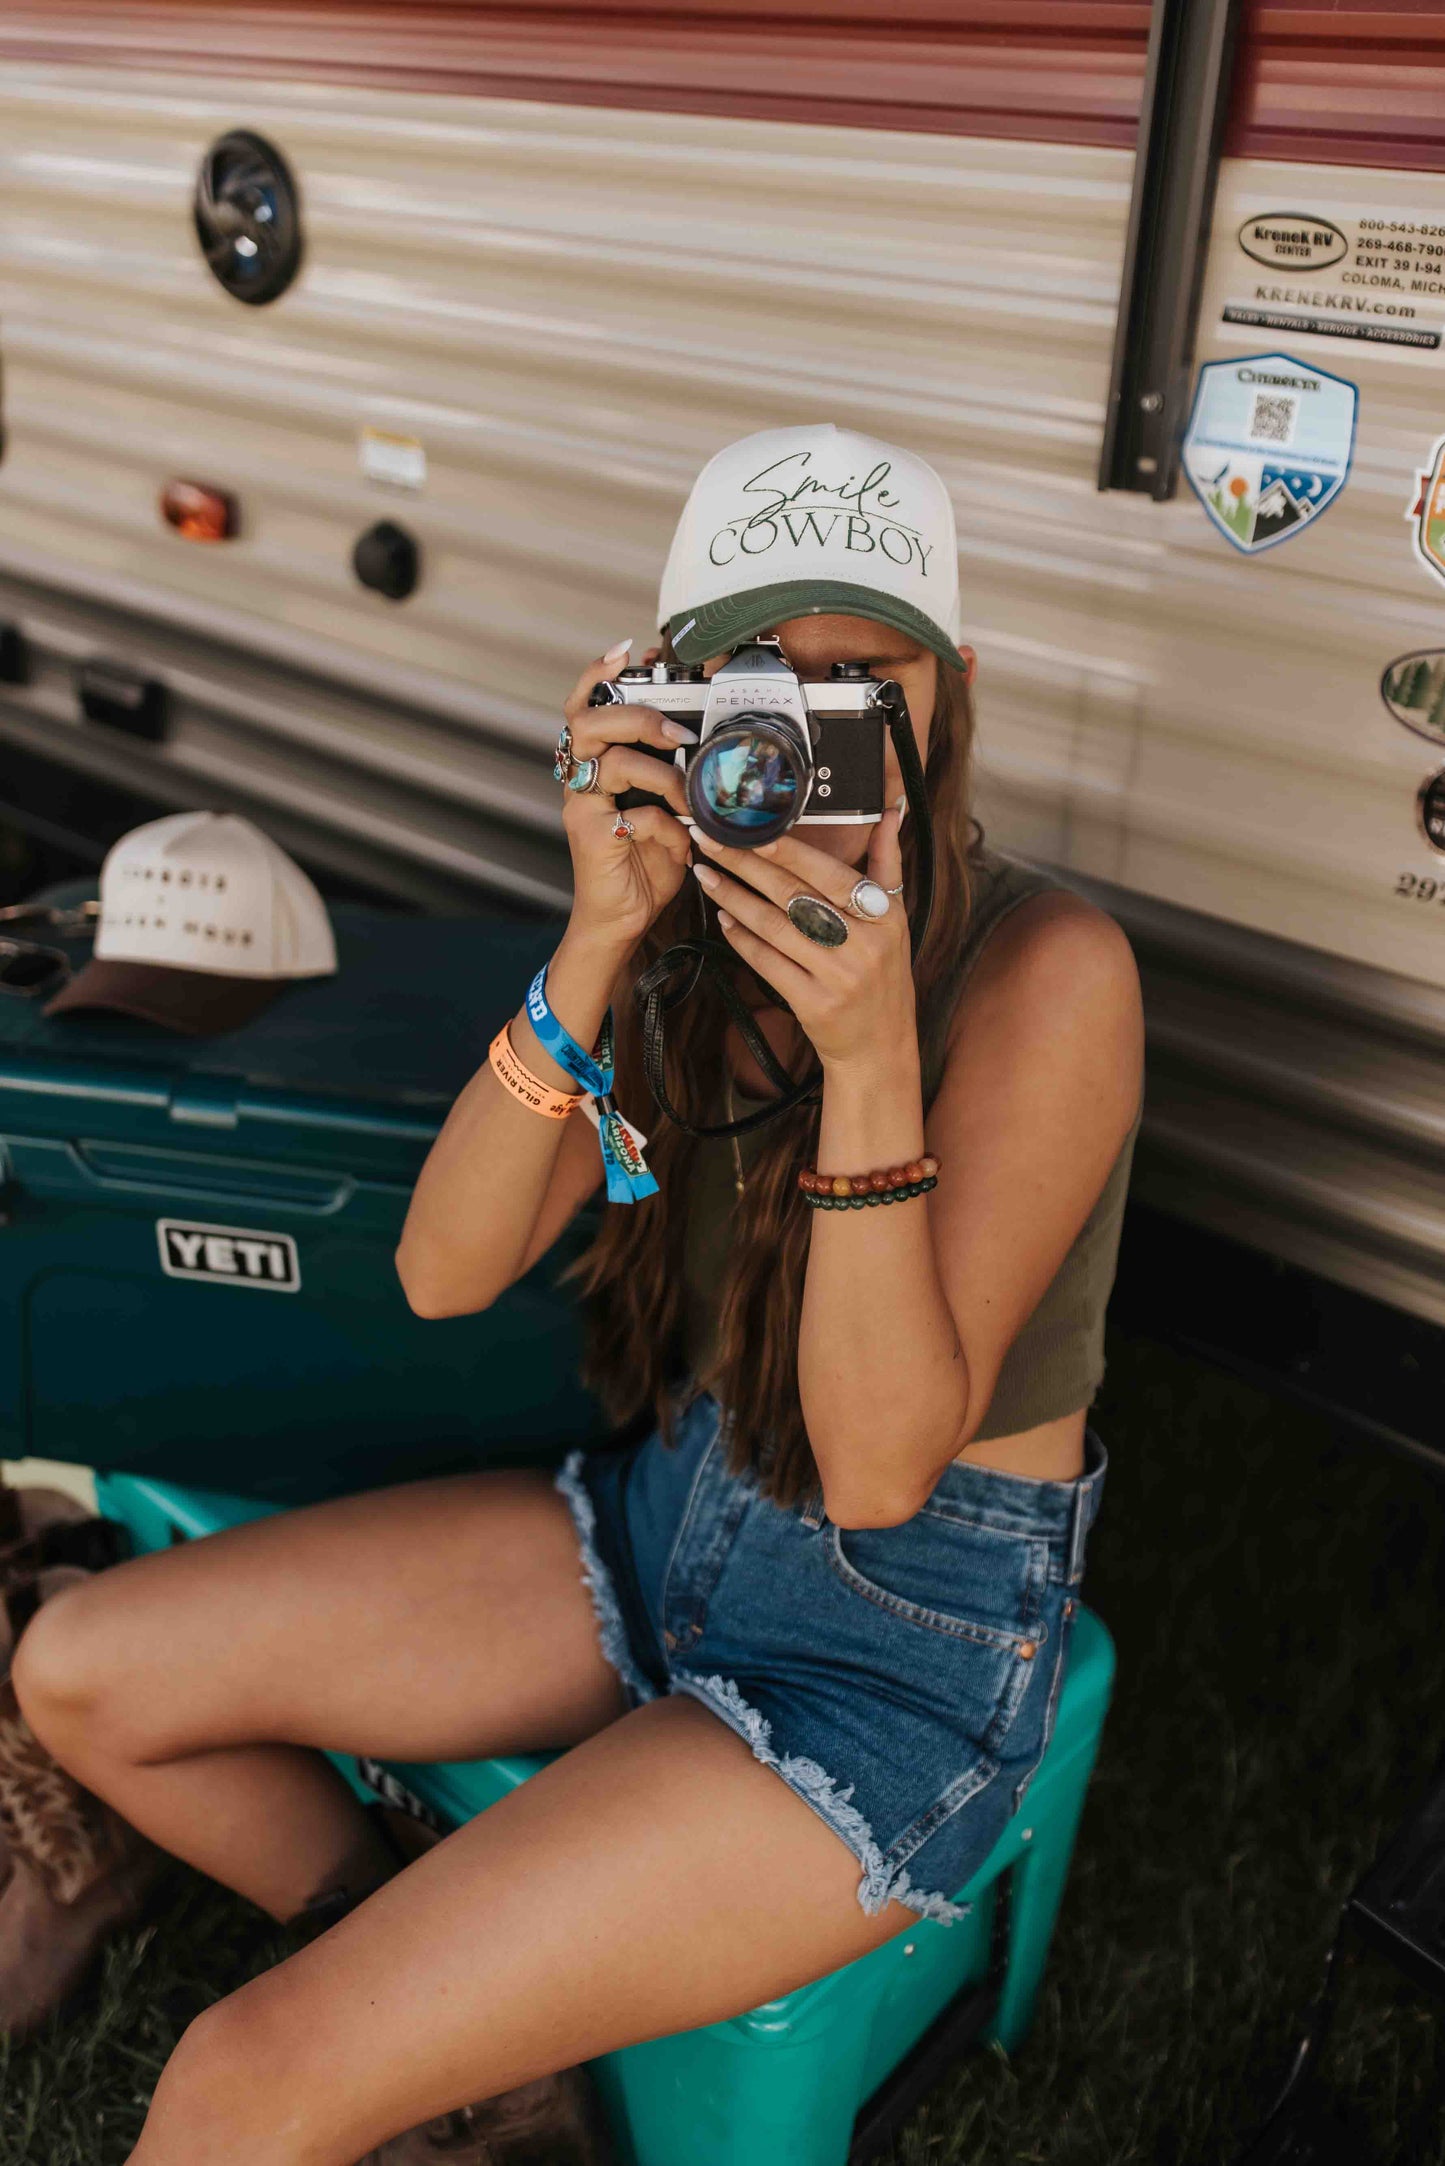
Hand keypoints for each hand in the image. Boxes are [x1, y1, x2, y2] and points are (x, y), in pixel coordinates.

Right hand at [558, 642, 696, 950]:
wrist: (619, 921)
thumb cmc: (642, 863)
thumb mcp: (665, 810)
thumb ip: (675, 776)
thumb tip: (707, 745)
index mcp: (596, 765)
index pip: (585, 705)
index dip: (599, 673)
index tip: (627, 649)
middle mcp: (581, 780)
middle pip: (587, 721)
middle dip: (636, 715)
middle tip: (674, 733)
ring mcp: (582, 807)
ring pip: (610, 760)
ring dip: (661, 773)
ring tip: (688, 796)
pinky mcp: (591, 837)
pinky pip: (633, 816)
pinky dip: (668, 829)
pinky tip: (682, 847)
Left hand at [691, 810, 915, 1074]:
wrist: (880, 1045)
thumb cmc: (883, 973)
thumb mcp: (895, 919)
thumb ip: (887, 863)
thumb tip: (891, 811)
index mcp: (883, 914)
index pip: (829, 872)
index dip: (787, 850)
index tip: (749, 828)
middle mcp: (863, 943)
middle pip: (793, 894)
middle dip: (745, 864)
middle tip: (708, 839)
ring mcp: (838, 976)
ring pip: (774, 926)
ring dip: (734, 897)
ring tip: (705, 874)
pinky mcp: (813, 1003)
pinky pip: (768, 962)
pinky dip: (742, 938)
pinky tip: (723, 918)